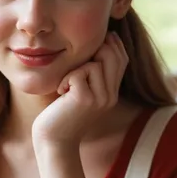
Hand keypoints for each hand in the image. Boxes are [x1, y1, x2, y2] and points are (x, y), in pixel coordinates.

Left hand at [32, 31, 127, 148]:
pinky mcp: (85, 99)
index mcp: (111, 93)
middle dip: (95, 51)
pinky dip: (66, 79)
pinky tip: (61, 93)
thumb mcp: (82, 92)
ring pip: (94, 64)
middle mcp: (110, 96)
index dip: (114, 44)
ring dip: (75, 71)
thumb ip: (92, 75)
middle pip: (112, 57)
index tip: (101, 37)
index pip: (122, 59)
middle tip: (77, 66)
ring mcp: (100, 99)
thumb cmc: (62, 114)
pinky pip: (78, 74)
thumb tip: (98, 45)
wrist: (54, 140)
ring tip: (66, 86)